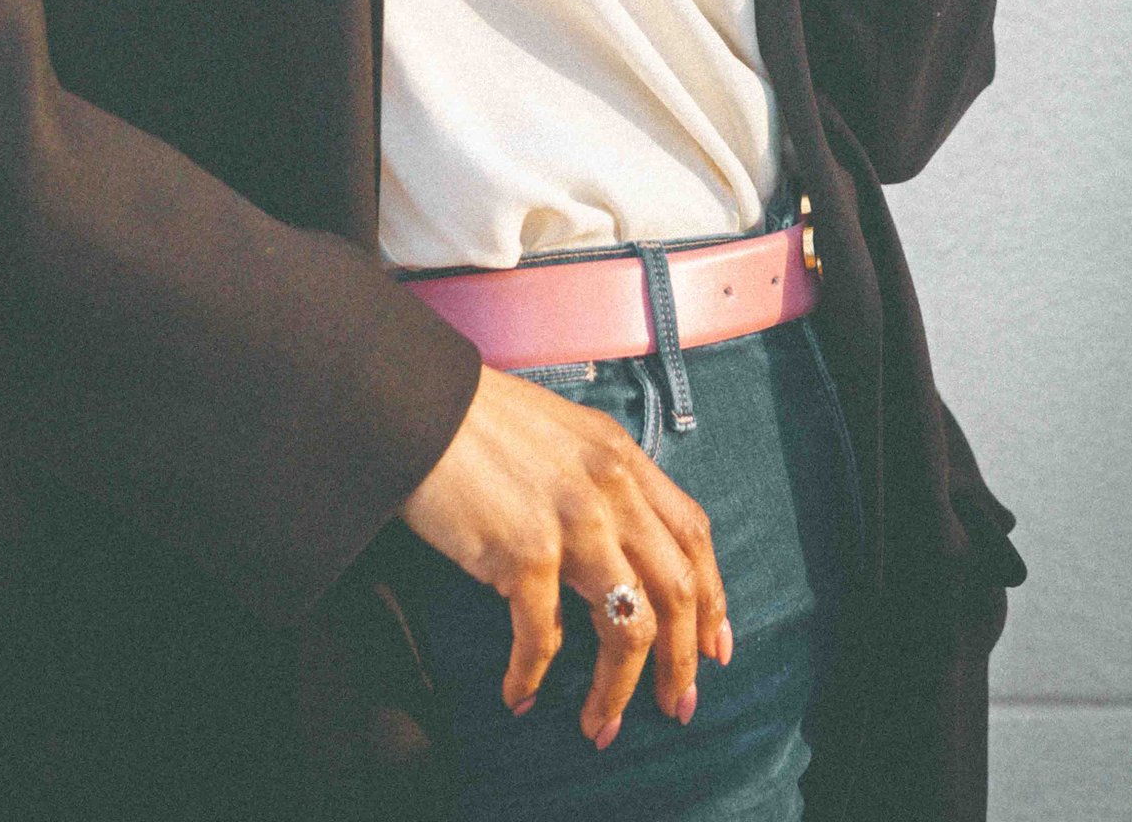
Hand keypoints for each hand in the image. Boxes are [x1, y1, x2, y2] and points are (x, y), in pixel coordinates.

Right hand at [398, 362, 731, 747]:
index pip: (693, 533)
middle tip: (677, 706)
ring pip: (629, 626)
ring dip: (619, 689)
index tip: (713, 647)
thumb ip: (600, 483)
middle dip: (683, 660)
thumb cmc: (478, 423)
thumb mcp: (563, 436)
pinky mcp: (526, 552)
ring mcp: (573, 521)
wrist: (417, 405)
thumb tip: (618, 552)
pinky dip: (531, 674)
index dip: (713, 597)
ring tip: (602, 727)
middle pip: (678, 589)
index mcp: (622, 457)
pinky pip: (543, 636)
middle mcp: (611, 488)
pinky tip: (519, 694)